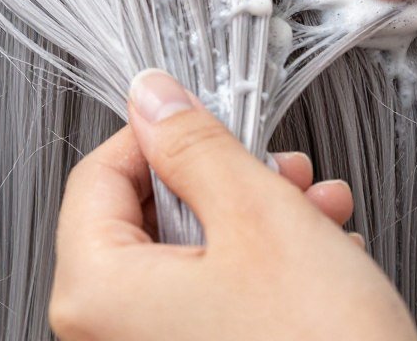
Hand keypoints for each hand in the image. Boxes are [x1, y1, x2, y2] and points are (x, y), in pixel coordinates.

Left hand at [48, 69, 416, 340]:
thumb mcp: (257, 216)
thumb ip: (195, 145)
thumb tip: (154, 99)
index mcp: (96, 294)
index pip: (97, 174)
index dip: (158, 133)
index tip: (204, 115)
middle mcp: (109, 334)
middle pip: (148, 214)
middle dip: (225, 178)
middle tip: (278, 165)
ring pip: (191, 254)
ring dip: (259, 216)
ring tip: (317, 207)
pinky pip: (212, 296)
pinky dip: (263, 265)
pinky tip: (320, 252)